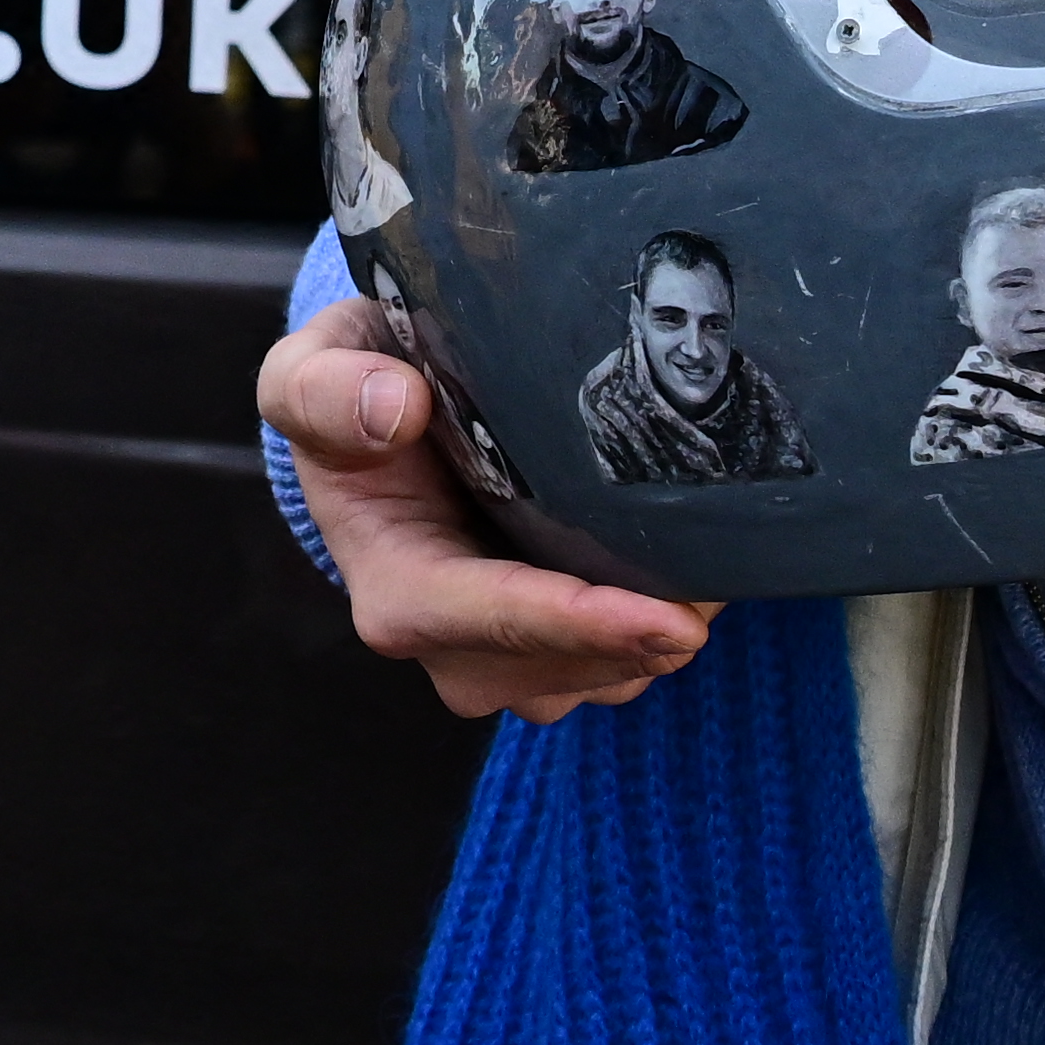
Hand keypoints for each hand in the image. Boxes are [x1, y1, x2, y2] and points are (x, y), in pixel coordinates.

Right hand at [261, 297, 712, 721]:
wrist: (378, 425)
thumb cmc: (352, 396)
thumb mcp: (312, 370)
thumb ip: (328, 387)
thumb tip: (397, 407)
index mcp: (395, 588)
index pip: (490, 621)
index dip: (580, 623)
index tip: (666, 619)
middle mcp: (450, 647)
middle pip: (565, 663)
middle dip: (645, 636)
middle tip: (732, 581)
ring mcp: (508, 662)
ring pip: (607, 674)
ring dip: (664, 633)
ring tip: (725, 565)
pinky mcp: (556, 654)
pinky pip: (628, 662)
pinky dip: (667, 623)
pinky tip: (701, 567)